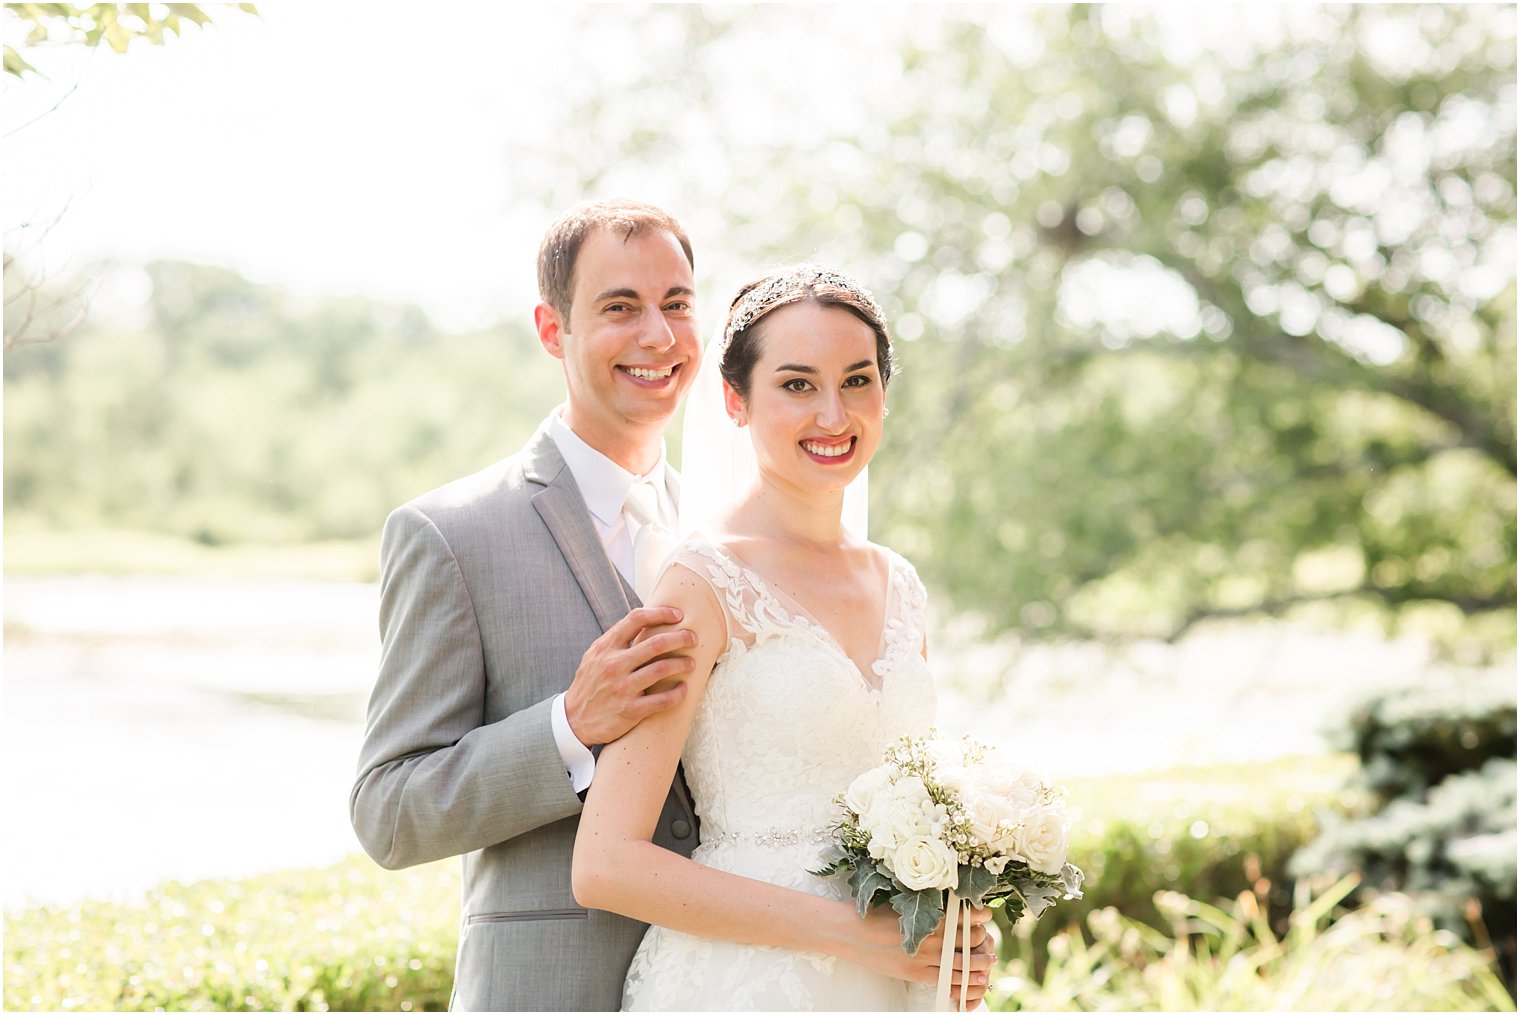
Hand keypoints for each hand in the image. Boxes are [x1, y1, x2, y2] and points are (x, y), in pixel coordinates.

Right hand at [564, 606, 695, 746]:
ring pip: (662, 669)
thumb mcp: (595, 656)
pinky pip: (661, 700)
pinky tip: (684, 689)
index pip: (636, 619)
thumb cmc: (591, 684)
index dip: (661, 613)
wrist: (573, 720)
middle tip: (693, 638)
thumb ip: (617, 640)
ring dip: (682, 664)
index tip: (678, 615)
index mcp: (606, 647)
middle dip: (680, 638)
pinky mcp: (629, 711)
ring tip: (691, 663)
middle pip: (656, 643)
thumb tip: (645, 621)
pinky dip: (677, 693)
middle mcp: (614, 664)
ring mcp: (622, 688)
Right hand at [844, 905, 993, 1002]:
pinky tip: (970, 984)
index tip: (986, 915)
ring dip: (979, 965)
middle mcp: (929, 937)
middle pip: (967, 941)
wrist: (850, 932)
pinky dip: (961, 984)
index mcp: (927, 916)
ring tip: (989, 963)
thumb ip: (924, 904)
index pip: (964, 916)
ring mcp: (923, 957)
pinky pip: (945, 982)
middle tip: (989, 941)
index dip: (979, 916)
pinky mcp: (915, 973)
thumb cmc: (873, 913)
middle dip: (982, 941)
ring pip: (961, 964)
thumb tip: (946, 903)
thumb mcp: (901, 901)